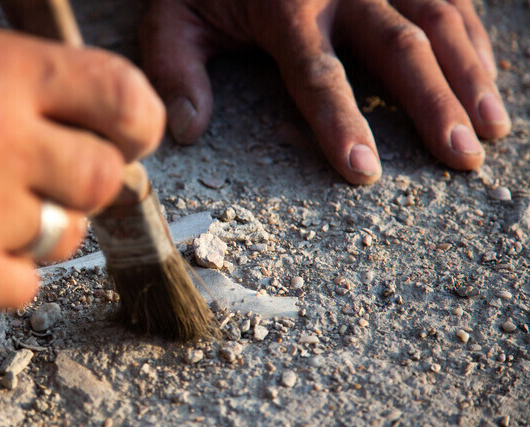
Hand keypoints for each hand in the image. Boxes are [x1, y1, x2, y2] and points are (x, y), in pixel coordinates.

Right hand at [0, 26, 163, 307]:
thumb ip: (22, 95)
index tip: (128, 142)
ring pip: (67, 237)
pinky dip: (2, 276)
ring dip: (37, 234)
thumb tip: (95, 135)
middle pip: (105, 178)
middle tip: (41, 187)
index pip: (123, 98)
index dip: (137, 125)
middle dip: (82, 188)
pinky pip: (25, 285)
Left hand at [141, 0, 510, 184]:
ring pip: (439, 19)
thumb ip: (174, 69)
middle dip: (435, 104)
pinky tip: (486, 80)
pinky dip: (471, 41)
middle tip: (463, 157)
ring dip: (471, 74)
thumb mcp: (172, 16)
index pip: (318, 73)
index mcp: (285, 5)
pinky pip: (448, 0)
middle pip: (399, 47)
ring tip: (493, 129)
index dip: (341, 122)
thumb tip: (184, 131)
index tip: (364, 171)